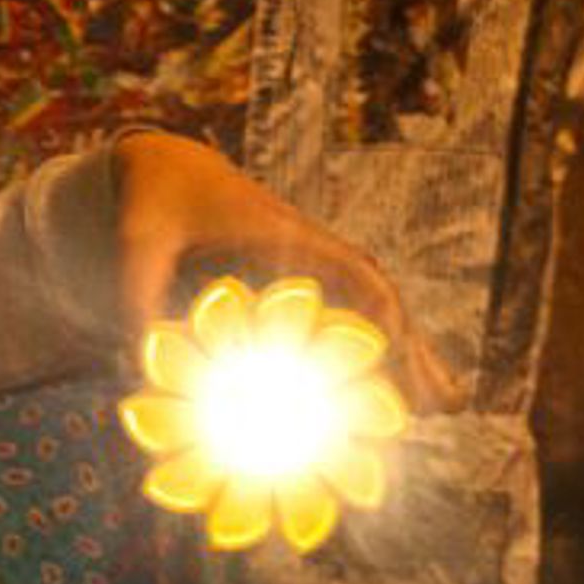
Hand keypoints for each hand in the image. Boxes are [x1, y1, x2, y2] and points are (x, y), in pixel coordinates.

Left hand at [113, 129, 464, 412]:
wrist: (168, 174)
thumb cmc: (155, 206)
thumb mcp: (139, 242)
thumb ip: (137, 290)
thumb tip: (139, 356)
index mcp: (285, 236)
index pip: (353, 274)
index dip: (380, 316)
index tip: (399, 360)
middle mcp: (312, 252)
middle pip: (381, 302)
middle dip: (413, 352)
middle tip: (444, 408)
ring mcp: (314, 270)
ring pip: (378, 315)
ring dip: (409, 358)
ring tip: (445, 409)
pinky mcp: (304, 285)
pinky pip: (355, 320)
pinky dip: (383, 353)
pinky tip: (400, 390)